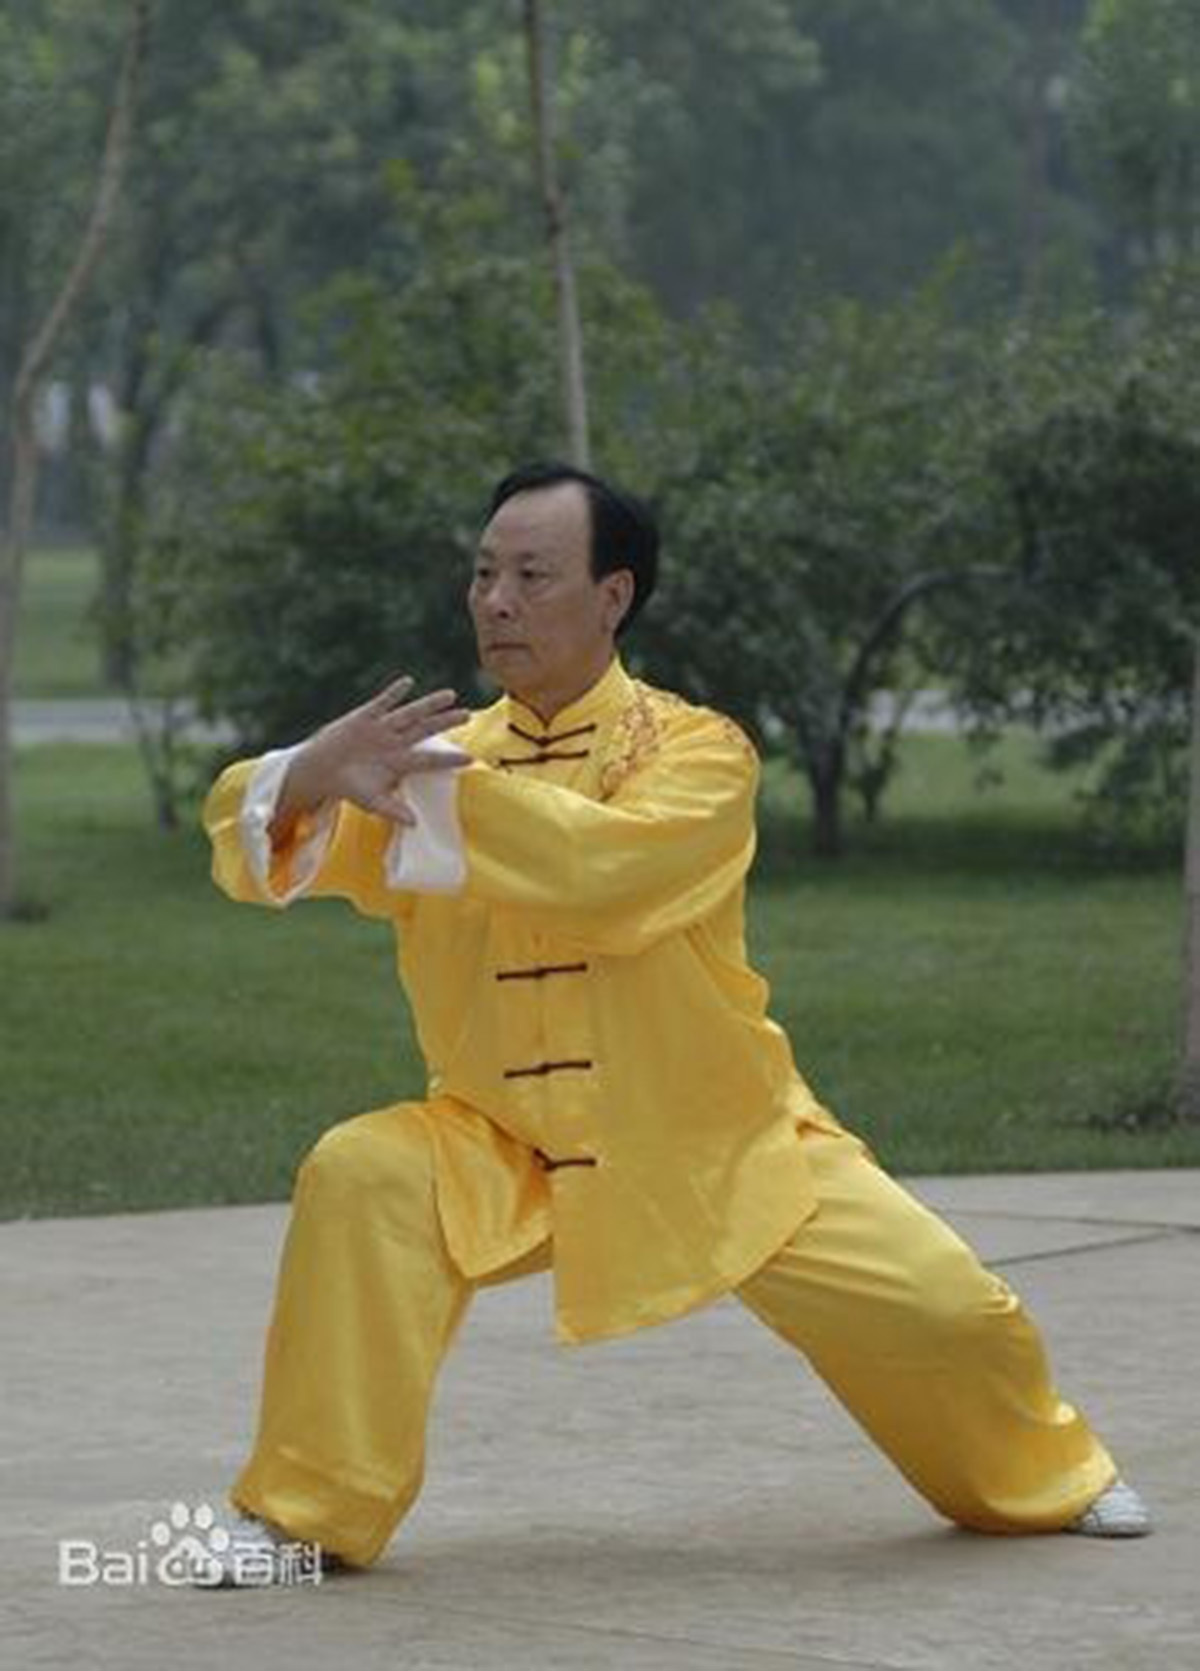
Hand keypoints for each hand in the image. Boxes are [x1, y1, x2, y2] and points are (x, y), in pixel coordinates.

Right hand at [275, 675, 471, 830]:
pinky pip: (382, 703)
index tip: (470, 758)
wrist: (322, 771)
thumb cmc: (351, 787)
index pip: (429, 760)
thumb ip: (393, 810)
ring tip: (450, 695)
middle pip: (425, 730)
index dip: (449, 759)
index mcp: (400, 763)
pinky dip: (393, 694)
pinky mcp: (365, 717)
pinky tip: (408, 683)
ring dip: (428, 705)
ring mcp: (381, 728)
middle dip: (445, 723)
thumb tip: (414, 824)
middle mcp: (395, 742)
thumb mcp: (372, 802)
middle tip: (468, 716)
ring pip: (409, 714)